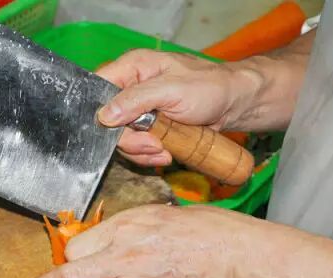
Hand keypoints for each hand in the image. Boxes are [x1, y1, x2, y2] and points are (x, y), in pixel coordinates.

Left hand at [18, 205, 267, 277]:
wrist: (226, 252)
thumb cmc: (189, 229)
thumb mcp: (147, 214)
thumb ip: (116, 229)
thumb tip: (88, 243)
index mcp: (120, 233)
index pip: (76, 249)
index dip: (67, 260)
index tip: (69, 268)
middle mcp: (122, 260)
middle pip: (70, 276)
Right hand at [96, 50, 259, 166]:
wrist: (234, 105)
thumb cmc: (210, 87)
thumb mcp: (172, 89)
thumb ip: (137, 99)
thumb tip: (105, 116)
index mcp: (132, 68)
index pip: (98, 87)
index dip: (100, 112)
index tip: (118, 129)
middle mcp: (130, 88)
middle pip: (108, 122)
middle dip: (130, 140)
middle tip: (153, 144)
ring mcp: (139, 111)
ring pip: (121, 138)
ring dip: (142, 151)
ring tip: (165, 151)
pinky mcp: (148, 129)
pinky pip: (136, 147)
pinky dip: (149, 155)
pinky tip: (166, 153)